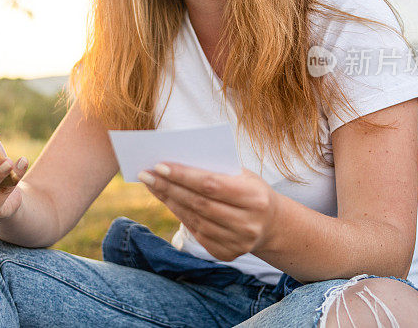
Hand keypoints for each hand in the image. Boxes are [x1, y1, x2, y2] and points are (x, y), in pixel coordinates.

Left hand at [139, 164, 277, 261]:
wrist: (271, 224)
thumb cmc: (250, 190)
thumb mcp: (243, 175)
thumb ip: (216, 170)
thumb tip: (176, 162)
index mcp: (254, 198)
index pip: (211, 185)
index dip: (183, 176)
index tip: (159, 166)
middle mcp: (247, 224)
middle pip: (198, 203)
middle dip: (168, 187)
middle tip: (146, 174)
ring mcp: (237, 242)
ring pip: (194, 219)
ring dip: (169, 200)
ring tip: (151, 185)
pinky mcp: (226, 254)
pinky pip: (196, 232)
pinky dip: (178, 214)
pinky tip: (166, 200)